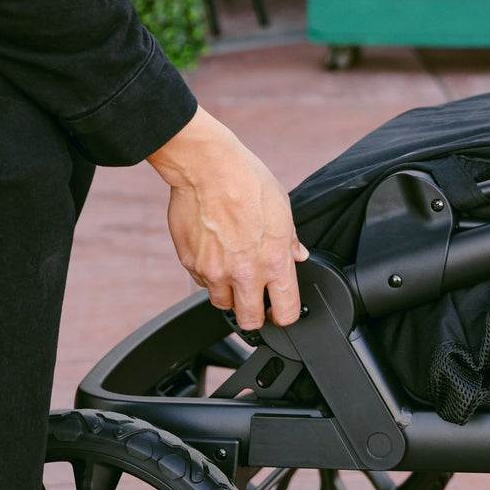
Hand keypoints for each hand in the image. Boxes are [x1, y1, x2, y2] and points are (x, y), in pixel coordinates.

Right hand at [146, 107, 306, 331]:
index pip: (285, 311)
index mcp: (274, 261)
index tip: (282, 312)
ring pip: (223, 304)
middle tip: (256, 304)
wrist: (208, 168)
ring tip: (233, 273)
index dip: (285, 316)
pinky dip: (209, 275)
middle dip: (255, 316)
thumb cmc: (248, 181)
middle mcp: (244, 273)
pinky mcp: (191, 264)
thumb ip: (290, 240)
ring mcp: (215, 272)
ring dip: (229, 295)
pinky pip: (202, 282)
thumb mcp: (283, 208)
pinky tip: (215, 254)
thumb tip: (298, 254)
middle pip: (249, 321)